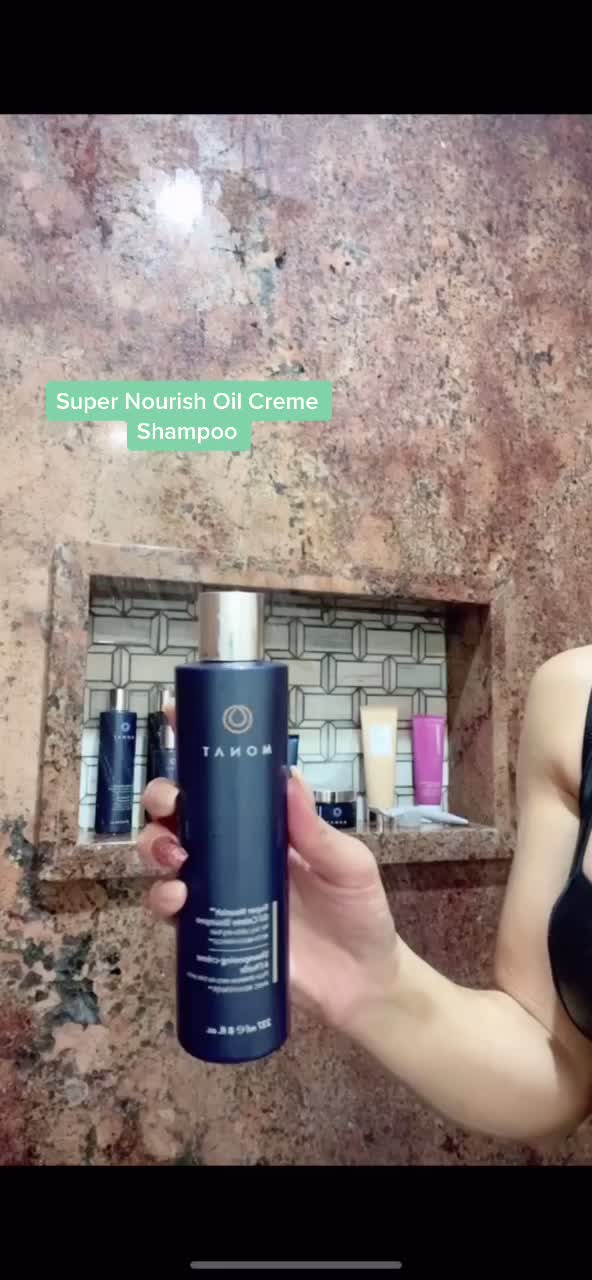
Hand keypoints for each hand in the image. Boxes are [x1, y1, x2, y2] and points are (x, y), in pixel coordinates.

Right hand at [139, 768, 397, 1034]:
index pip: (223, 787)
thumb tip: (290, 778)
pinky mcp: (211, 932)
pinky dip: (162, 899)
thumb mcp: (349, 866)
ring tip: (176, 860)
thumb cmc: (358, 913)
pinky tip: (177, 900)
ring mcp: (219, 892)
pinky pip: (172, 912)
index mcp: (265, 827)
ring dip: (155, 848)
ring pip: (165, 858)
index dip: (195, 765)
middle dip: (162, 803)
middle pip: (180, 815)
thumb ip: (318, 832)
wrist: (359, 983)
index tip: (180, 741)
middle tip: (171, 809)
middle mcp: (233, 854)